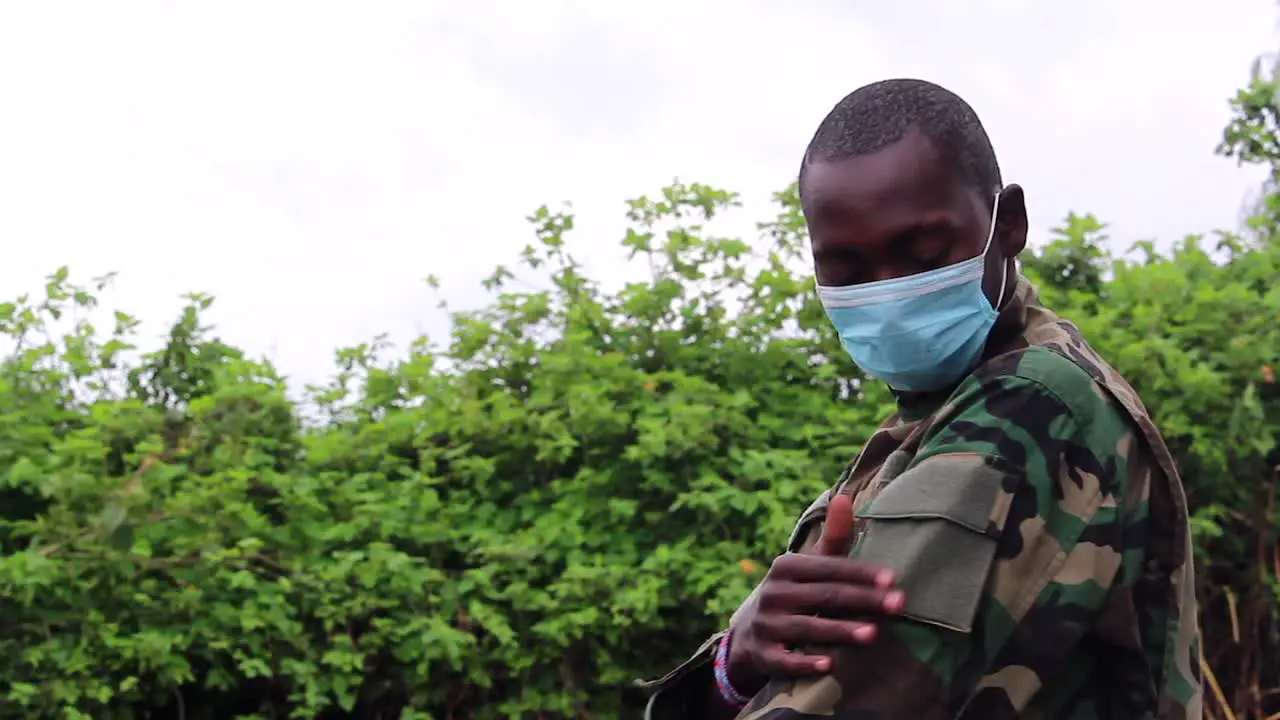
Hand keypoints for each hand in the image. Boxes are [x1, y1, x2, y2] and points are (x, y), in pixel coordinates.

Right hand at [726, 493, 904, 692]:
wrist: (751, 634)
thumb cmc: (796, 593)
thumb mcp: (810, 566)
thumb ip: (833, 537)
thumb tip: (846, 496)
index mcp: (787, 567)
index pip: (830, 568)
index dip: (861, 573)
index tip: (893, 579)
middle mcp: (774, 593)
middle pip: (825, 596)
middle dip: (863, 600)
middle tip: (898, 605)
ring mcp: (767, 625)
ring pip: (808, 627)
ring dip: (840, 630)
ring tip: (873, 634)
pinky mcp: (764, 655)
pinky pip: (785, 660)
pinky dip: (805, 663)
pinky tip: (829, 665)